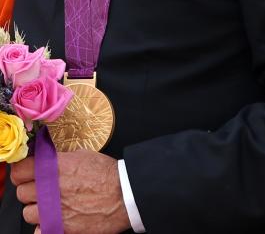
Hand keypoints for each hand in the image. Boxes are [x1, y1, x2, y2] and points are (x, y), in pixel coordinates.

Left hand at [12, 151, 130, 233]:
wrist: (126, 194)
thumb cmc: (109, 175)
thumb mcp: (84, 156)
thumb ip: (61, 160)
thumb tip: (48, 160)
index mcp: (54, 168)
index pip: (20, 171)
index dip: (23, 172)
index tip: (27, 174)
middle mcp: (49, 189)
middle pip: (22, 192)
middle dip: (32, 191)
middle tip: (45, 190)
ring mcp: (52, 210)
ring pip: (28, 213)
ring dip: (39, 209)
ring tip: (54, 206)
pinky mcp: (59, 227)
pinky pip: (39, 230)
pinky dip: (46, 226)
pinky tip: (58, 219)